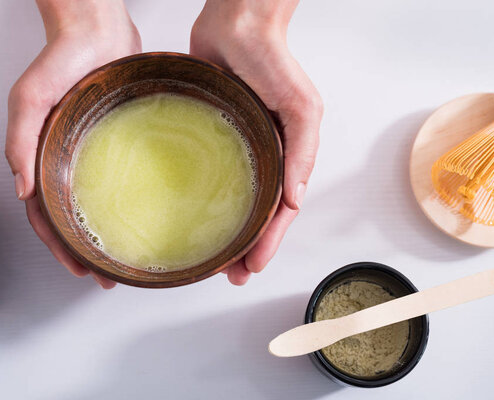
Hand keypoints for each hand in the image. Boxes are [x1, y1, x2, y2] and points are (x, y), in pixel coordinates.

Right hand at [5, 0, 140, 288]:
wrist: (98, 31)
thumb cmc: (62, 58)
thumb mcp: (32, 97)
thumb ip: (21, 139)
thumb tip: (21, 187)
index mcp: (42, 157)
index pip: (46, 215)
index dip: (62, 247)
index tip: (81, 270)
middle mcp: (66, 160)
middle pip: (73, 217)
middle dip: (87, 251)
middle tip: (109, 277)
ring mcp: (91, 153)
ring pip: (96, 204)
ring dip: (106, 233)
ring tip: (126, 256)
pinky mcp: (116, 142)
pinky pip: (119, 179)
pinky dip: (126, 202)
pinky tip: (145, 214)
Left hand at [190, 0, 322, 284]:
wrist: (237, 24)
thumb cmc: (274, 62)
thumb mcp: (302, 108)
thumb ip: (302, 153)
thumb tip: (296, 200)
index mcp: (289, 157)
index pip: (282, 211)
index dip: (269, 243)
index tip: (253, 267)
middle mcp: (265, 159)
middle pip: (258, 215)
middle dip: (248, 249)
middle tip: (231, 276)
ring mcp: (239, 151)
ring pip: (234, 203)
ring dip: (228, 233)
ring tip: (215, 261)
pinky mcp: (212, 137)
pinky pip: (209, 177)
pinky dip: (206, 202)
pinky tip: (195, 218)